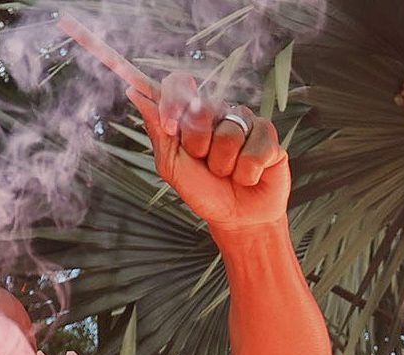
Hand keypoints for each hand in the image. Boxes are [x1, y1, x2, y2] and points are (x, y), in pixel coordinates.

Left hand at [129, 74, 287, 230]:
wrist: (237, 220)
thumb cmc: (206, 194)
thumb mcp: (172, 166)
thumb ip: (157, 130)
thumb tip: (135, 93)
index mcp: (192, 115)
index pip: (179, 84)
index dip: (173, 100)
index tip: (171, 126)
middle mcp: (219, 113)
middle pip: (203, 109)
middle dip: (199, 144)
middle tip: (205, 163)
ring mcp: (246, 123)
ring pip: (230, 133)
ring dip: (225, 164)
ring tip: (229, 174)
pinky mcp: (268, 137)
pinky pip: (255, 149)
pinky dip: (248, 172)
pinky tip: (249, 177)